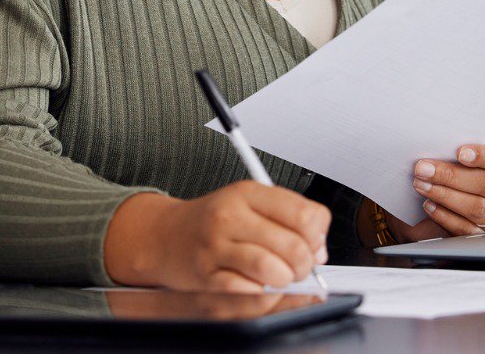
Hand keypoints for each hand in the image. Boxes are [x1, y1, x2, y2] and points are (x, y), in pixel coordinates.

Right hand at [104, 182, 329, 292]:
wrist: (164, 236)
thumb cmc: (212, 222)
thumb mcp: (250, 205)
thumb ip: (288, 219)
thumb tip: (319, 250)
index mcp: (248, 193)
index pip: (306, 215)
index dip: (318, 237)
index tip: (313, 245)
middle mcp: (231, 215)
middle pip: (294, 246)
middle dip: (305, 265)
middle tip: (298, 268)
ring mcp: (216, 245)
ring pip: (272, 269)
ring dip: (284, 280)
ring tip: (279, 278)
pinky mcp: (206, 273)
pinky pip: (247, 289)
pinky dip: (259, 291)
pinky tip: (255, 283)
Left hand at [399, 141, 484, 238]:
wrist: (427, 207)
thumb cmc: (442, 174)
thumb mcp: (446, 159)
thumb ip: (446, 151)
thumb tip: (429, 145)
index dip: (482, 154)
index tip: (460, 153)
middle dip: (451, 175)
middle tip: (423, 168)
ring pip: (477, 207)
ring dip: (445, 196)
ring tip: (421, 186)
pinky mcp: (478, 233)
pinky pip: (465, 228)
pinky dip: (444, 216)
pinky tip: (428, 206)